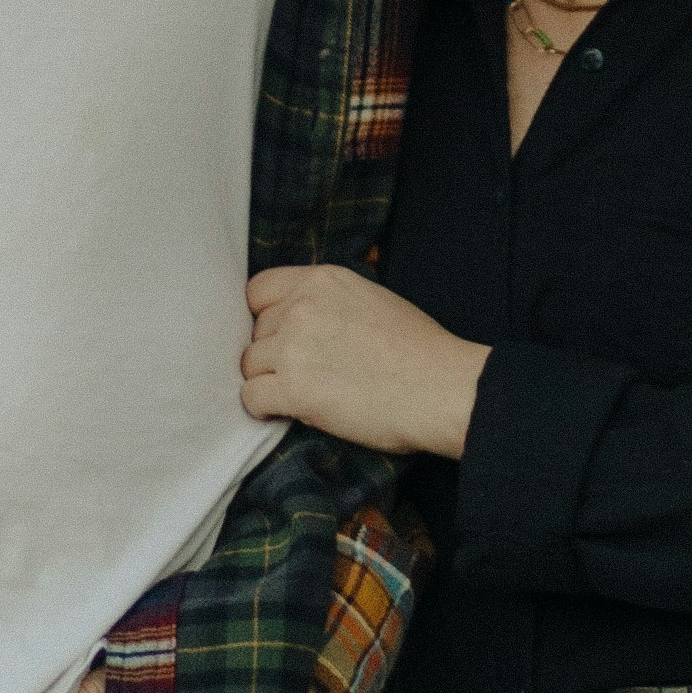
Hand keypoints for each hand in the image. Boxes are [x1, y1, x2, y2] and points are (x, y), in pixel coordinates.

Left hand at [239, 263, 487, 461]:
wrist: (442, 388)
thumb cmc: (420, 351)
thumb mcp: (372, 299)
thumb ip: (330, 301)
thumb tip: (301, 318)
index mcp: (322, 280)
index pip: (258, 290)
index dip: (264, 316)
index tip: (279, 336)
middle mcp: (301, 307)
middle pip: (255, 331)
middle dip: (272, 353)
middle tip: (303, 372)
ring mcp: (293, 348)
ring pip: (249, 365)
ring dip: (269, 381)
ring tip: (300, 393)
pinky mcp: (293, 390)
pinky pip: (251, 398)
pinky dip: (264, 409)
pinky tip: (287, 411)